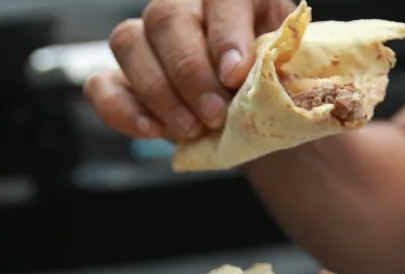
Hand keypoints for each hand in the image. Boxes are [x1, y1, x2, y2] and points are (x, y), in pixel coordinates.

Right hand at [84, 0, 295, 141]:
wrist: (265, 122)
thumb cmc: (284, 92)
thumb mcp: (302, 78)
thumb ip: (296, 72)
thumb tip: (295, 82)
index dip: (226, 31)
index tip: (236, 75)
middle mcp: (187, 6)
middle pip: (167, 16)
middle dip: (189, 71)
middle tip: (214, 114)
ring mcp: (149, 41)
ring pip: (128, 41)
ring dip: (158, 91)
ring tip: (191, 128)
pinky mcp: (125, 79)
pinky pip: (102, 84)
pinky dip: (120, 108)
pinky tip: (151, 130)